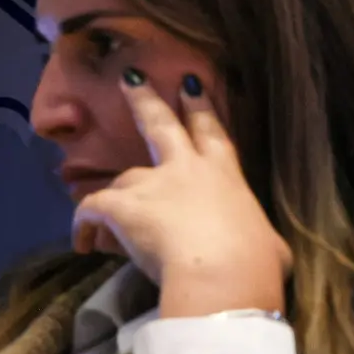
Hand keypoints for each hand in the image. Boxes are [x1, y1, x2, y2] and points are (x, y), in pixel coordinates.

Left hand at [73, 69, 291, 317]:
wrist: (222, 274)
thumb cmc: (255, 260)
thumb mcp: (269, 244)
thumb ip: (258, 238)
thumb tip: (265, 248)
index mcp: (225, 174)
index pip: (211, 131)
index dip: (201, 106)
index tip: (189, 83)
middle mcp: (187, 169)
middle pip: (160, 126)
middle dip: (145, 100)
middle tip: (131, 79)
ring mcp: (151, 185)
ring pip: (123, 180)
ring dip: (116, 195)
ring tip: (105, 222)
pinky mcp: (121, 206)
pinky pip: (92, 209)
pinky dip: (84, 225)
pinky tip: (83, 242)